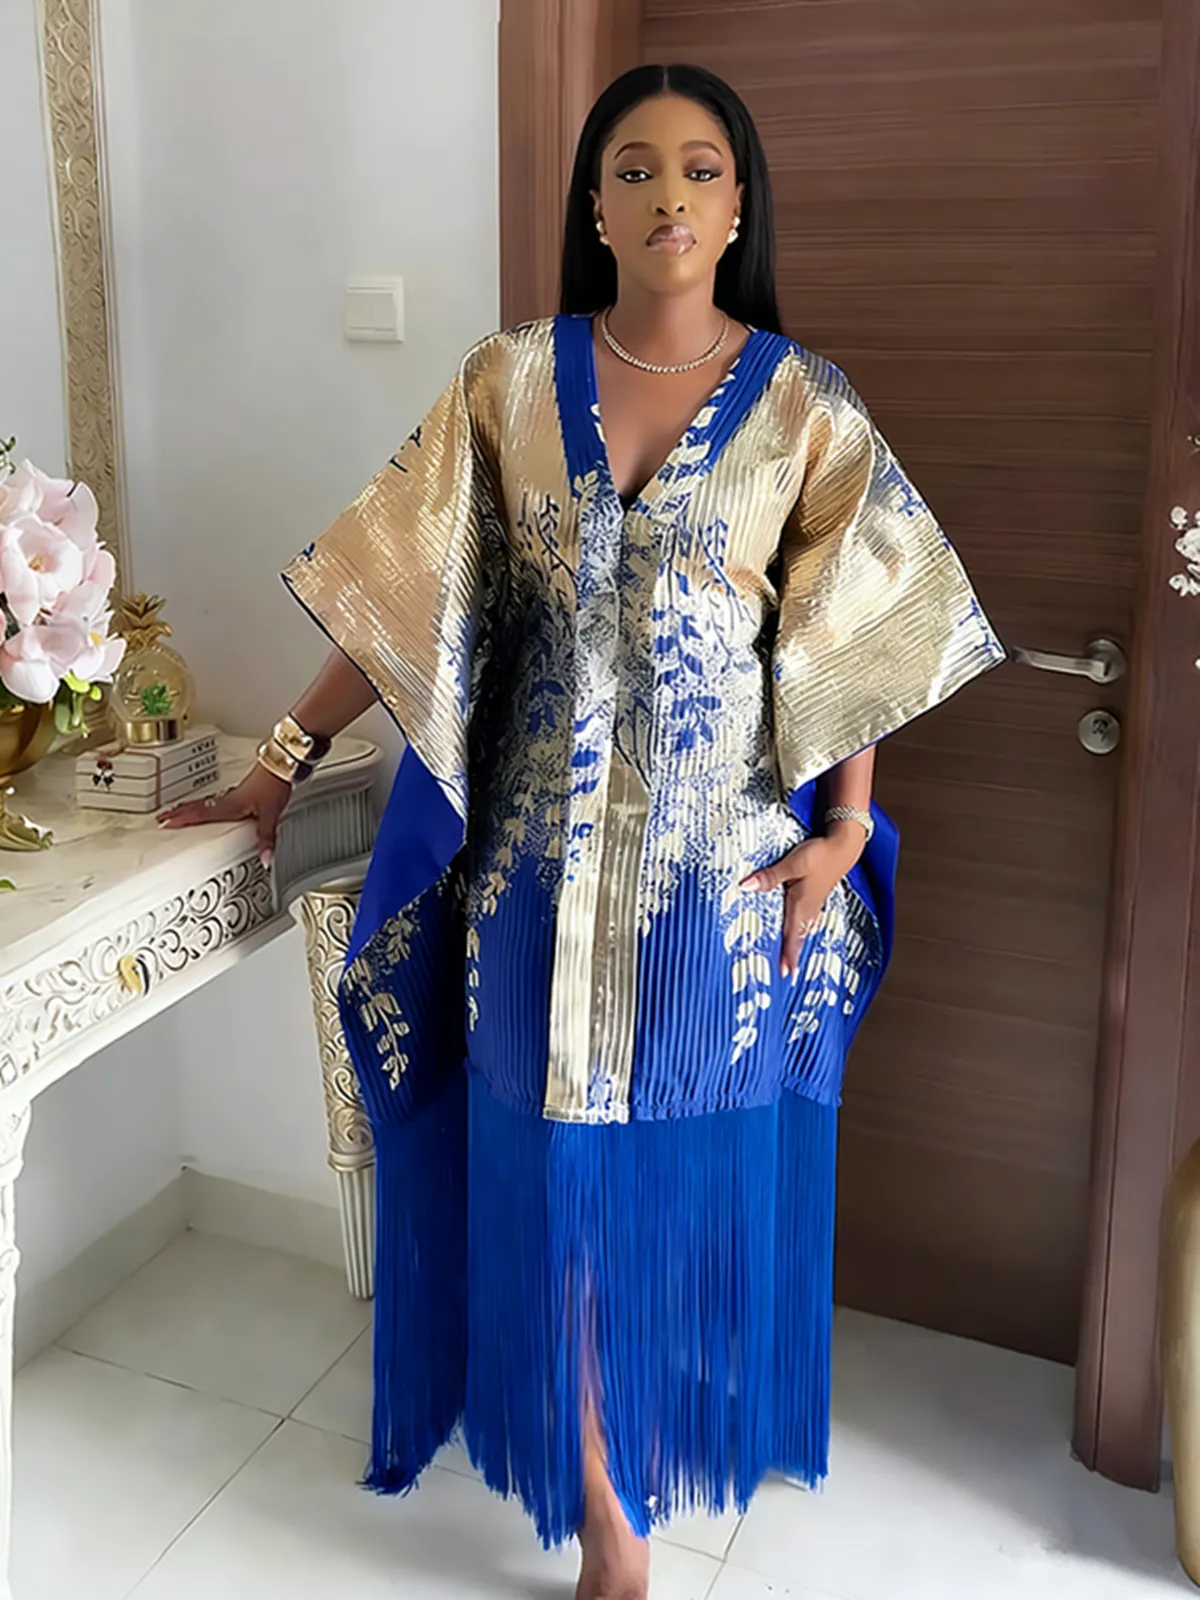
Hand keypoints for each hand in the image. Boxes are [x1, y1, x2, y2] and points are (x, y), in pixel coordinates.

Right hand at [158, 763, 291, 866]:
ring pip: (204, 801)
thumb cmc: (273, 784)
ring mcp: (232, 795)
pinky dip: (204, 803)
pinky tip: (208, 804)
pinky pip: (214, 799)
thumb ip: (266, 838)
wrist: (281, 764)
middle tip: (162, 816)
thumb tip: (265, 858)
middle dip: (178, 812)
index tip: (166, 822)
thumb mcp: (270, 814)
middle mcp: (228, 799)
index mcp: (229, 806)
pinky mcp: (240, 791)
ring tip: (177, 810)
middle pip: (197, 806)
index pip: (201, 814)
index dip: (183, 819)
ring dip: (188, 806)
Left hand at [741, 830, 863, 980]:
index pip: (792, 935)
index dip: (789, 954)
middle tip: (787, 972)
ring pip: (803, 929)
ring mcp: (814, 902)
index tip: (786, 972)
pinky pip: (807, 919)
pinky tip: (800, 930)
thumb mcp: (792, 864)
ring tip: (791, 958)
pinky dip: (801, 930)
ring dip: (797, 943)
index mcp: (801, 905)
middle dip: (792, 954)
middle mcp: (809, 908)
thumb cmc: (819, 855)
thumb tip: (746, 887)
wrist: (843, 846)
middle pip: (798, 937)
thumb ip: (770, 877)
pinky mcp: (816, 895)